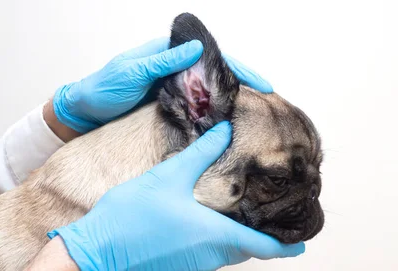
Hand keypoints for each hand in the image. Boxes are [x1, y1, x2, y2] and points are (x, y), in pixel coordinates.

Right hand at [47, 121, 303, 269]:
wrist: (95, 251)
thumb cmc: (130, 215)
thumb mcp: (169, 176)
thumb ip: (202, 152)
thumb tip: (225, 129)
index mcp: (214, 234)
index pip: (262, 246)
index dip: (285, 245)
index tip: (302, 241)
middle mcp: (209, 255)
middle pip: (248, 251)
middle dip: (265, 240)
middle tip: (277, 223)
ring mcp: (194, 265)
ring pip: (229, 254)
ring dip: (243, 240)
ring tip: (251, 220)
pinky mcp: (179, 266)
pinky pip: (210, 256)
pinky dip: (221, 243)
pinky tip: (212, 226)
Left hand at [53, 37, 272, 132]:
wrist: (83, 111)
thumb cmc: (102, 89)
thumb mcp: (132, 72)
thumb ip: (162, 62)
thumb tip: (195, 50)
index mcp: (167, 54)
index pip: (212, 57)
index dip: (240, 69)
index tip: (262, 84)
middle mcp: (174, 69)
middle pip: (217, 74)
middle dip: (243, 85)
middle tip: (268, 101)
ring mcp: (173, 89)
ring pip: (210, 92)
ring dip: (231, 101)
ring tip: (254, 113)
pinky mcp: (169, 106)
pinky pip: (197, 107)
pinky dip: (213, 114)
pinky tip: (225, 123)